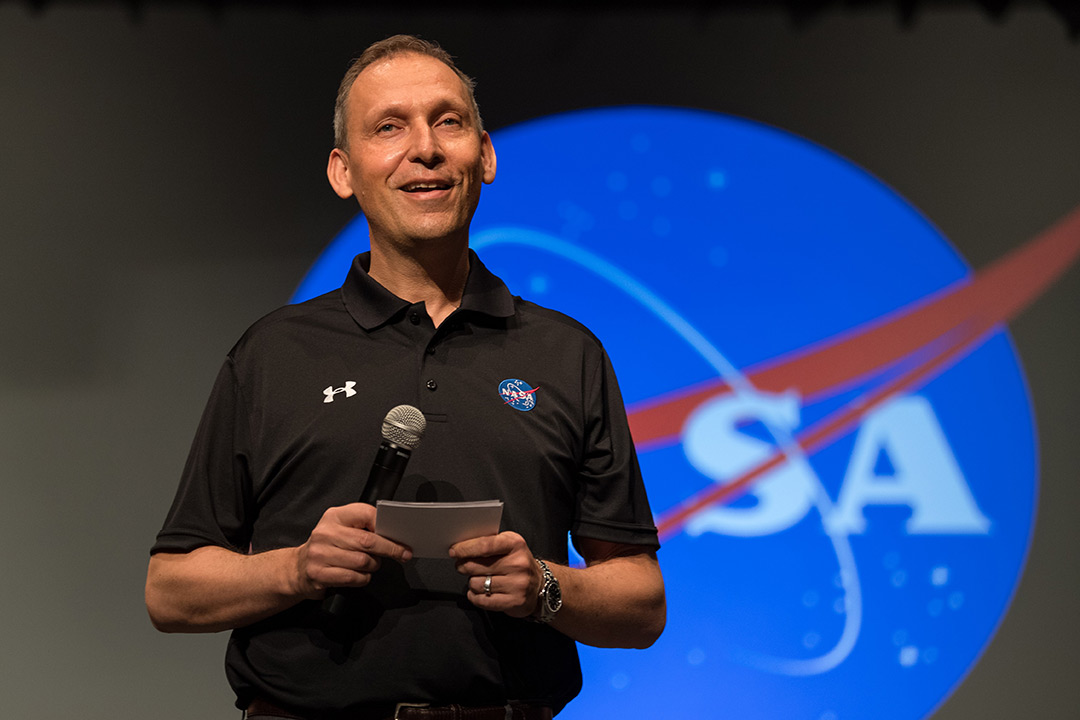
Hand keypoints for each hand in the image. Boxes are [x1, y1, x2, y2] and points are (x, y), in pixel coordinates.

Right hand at [294, 503, 411, 598]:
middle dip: (390, 549)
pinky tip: (360, 575)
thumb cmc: (328, 547)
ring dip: (373, 566)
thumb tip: (393, 535)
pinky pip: (353, 578)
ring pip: (363, 561)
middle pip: (368, 541)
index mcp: (334, 516)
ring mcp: (320, 554)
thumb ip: (363, 527)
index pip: (366, 514)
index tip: (399, 535)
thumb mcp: (341, 528)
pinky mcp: (319, 574)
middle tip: (403, 554)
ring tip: (370, 564)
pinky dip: (363, 578)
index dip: (385, 525)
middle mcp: (325, 533)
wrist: (298, 568)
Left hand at [450, 531, 542, 617]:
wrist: (540, 585)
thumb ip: (488, 543)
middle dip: (463, 566)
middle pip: (475, 565)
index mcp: (515, 544)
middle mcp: (517, 564)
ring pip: (476, 583)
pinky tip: (479, 592)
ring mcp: (517, 584)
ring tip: (479, 579)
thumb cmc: (517, 563)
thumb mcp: (509, 545)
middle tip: (462, 566)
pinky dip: (474, 596)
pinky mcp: (514, 602)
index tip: (454, 551)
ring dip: (471, 582)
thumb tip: (460, 546)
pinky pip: (482, 600)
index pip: (484, 545)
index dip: (465, 549)